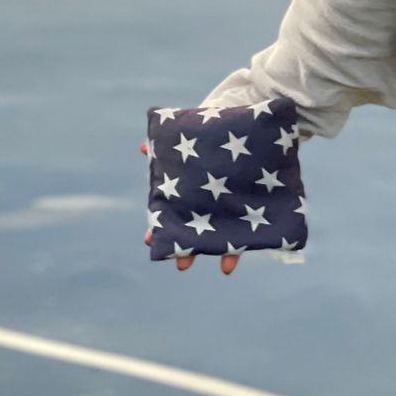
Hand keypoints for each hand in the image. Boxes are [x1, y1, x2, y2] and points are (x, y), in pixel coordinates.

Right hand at [141, 140, 239, 274]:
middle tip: (182, 265)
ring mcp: (229, 211)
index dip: (159, 229)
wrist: (246, 128)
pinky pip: (249, 232)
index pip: (170, 216)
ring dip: (222, 254)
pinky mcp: (252, 210)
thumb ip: (166, 145)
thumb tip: (144, 147)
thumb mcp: (190, 138)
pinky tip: (240, 259)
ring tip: (224, 267)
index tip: (150, 239)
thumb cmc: (209, 138)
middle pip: (196, 233)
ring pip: (224, 237)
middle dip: (188, 250)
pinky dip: (243, 247)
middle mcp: (207, 208)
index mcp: (189, 195)